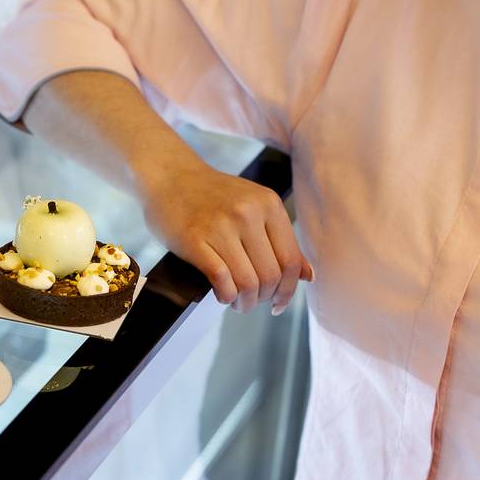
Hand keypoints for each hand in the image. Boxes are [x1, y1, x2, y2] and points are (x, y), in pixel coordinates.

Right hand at [140, 164, 314, 315]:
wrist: (170, 176)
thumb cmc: (213, 196)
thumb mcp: (254, 205)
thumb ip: (281, 238)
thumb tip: (308, 276)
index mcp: (268, 204)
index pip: (291, 261)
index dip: (288, 290)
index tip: (278, 302)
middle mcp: (248, 212)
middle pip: (270, 276)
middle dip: (264, 298)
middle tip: (253, 302)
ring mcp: (221, 226)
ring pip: (248, 283)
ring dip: (245, 303)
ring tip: (238, 302)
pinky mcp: (195, 240)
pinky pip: (222, 281)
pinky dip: (226, 296)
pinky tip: (223, 294)